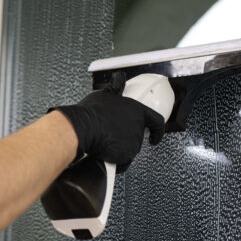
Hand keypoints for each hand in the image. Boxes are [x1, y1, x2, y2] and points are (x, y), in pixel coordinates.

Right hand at [51, 72, 166, 170]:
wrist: (82, 128)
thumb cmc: (92, 112)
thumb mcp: (105, 94)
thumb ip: (116, 87)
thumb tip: (118, 78)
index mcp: (137, 111)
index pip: (156, 121)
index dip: (157, 130)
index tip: (155, 135)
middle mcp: (138, 127)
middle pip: (138, 138)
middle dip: (128, 140)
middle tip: (115, 137)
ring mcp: (133, 143)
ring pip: (129, 150)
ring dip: (120, 149)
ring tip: (106, 142)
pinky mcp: (124, 156)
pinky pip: (122, 162)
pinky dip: (114, 160)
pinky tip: (105, 153)